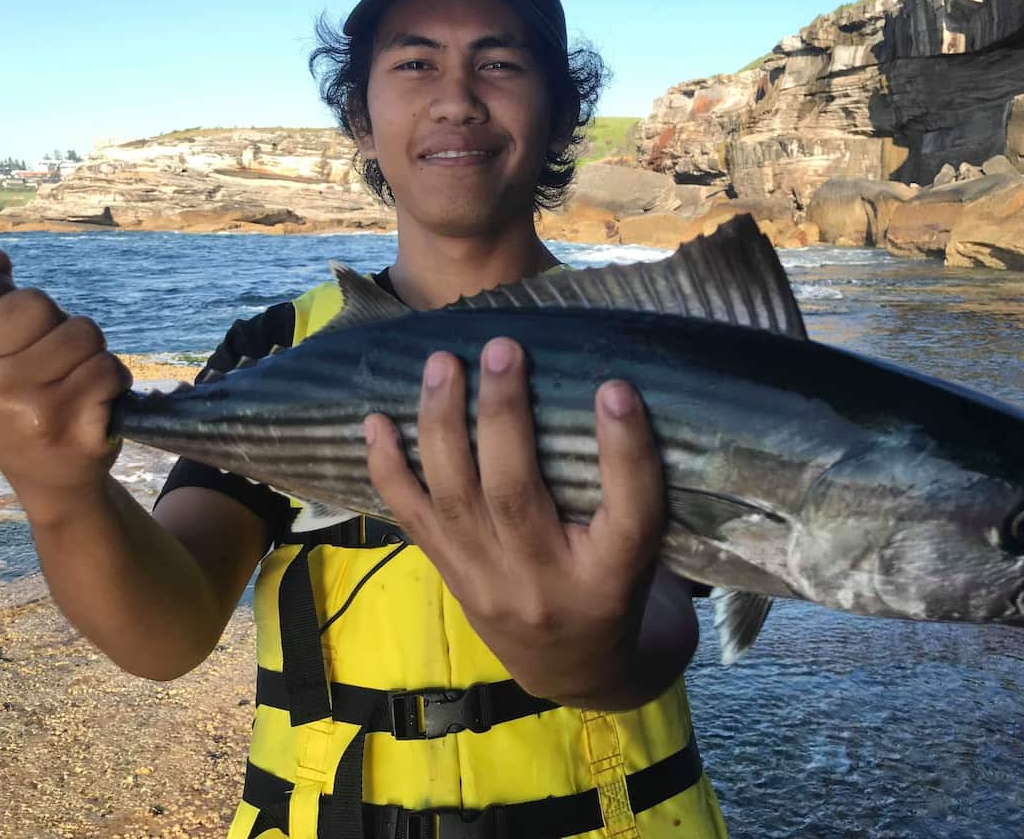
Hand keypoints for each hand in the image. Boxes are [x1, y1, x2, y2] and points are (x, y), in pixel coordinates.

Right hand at [0, 247, 130, 517]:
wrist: (48, 476)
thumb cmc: (17, 401)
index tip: (0, 326)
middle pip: (33, 303)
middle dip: (54, 324)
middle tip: (47, 361)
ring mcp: (14, 405)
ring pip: (81, 332)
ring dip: (88, 352)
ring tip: (70, 381)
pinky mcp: (63, 425)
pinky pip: (108, 368)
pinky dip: (112, 379)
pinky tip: (91, 403)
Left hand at [365, 336, 669, 705]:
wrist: (576, 673)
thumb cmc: (617, 589)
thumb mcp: (649, 550)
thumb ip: (630, 489)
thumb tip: (609, 390)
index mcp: (615, 575)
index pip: (629, 511)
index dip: (624, 448)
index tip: (615, 387)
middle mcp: (547, 583)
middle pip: (517, 494)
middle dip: (503, 416)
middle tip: (504, 349)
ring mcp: (489, 585)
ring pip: (456, 499)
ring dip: (442, 425)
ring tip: (442, 365)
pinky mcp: (453, 579)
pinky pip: (412, 520)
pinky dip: (388, 468)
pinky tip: (375, 421)